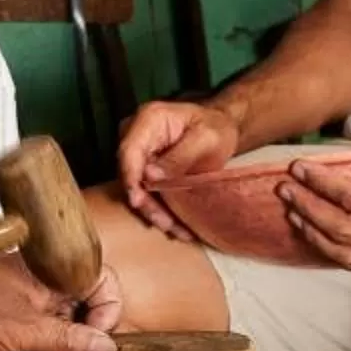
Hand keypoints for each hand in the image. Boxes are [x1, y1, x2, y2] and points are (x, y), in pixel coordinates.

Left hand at [0, 255, 121, 350]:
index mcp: (46, 270)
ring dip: (69, 346)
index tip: (96, 342)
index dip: (108, 310)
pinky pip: (45, 333)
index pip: (102, 278)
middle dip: (91, 332)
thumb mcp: (18, 333)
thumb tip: (108, 348)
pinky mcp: (11, 320)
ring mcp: (25, 301)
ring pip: (67, 320)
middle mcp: (40, 282)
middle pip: (88, 302)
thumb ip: (65, 339)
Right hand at [120, 98, 241, 239]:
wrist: (221, 127)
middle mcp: (137, 136)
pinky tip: (177, 226)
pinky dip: (161, 209)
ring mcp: (139, 154)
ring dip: (155, 211)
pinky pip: (148, 192)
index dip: (130, 178)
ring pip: (138, 188)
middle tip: (166, 224)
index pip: (129, 151)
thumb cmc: (215, 126)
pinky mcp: (146, 169)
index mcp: (148, 120)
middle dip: (146, 203)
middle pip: (131, 174)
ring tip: (177, 230)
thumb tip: (150, 175)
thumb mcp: (206, 138)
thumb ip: (179, 155)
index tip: (137, 201)